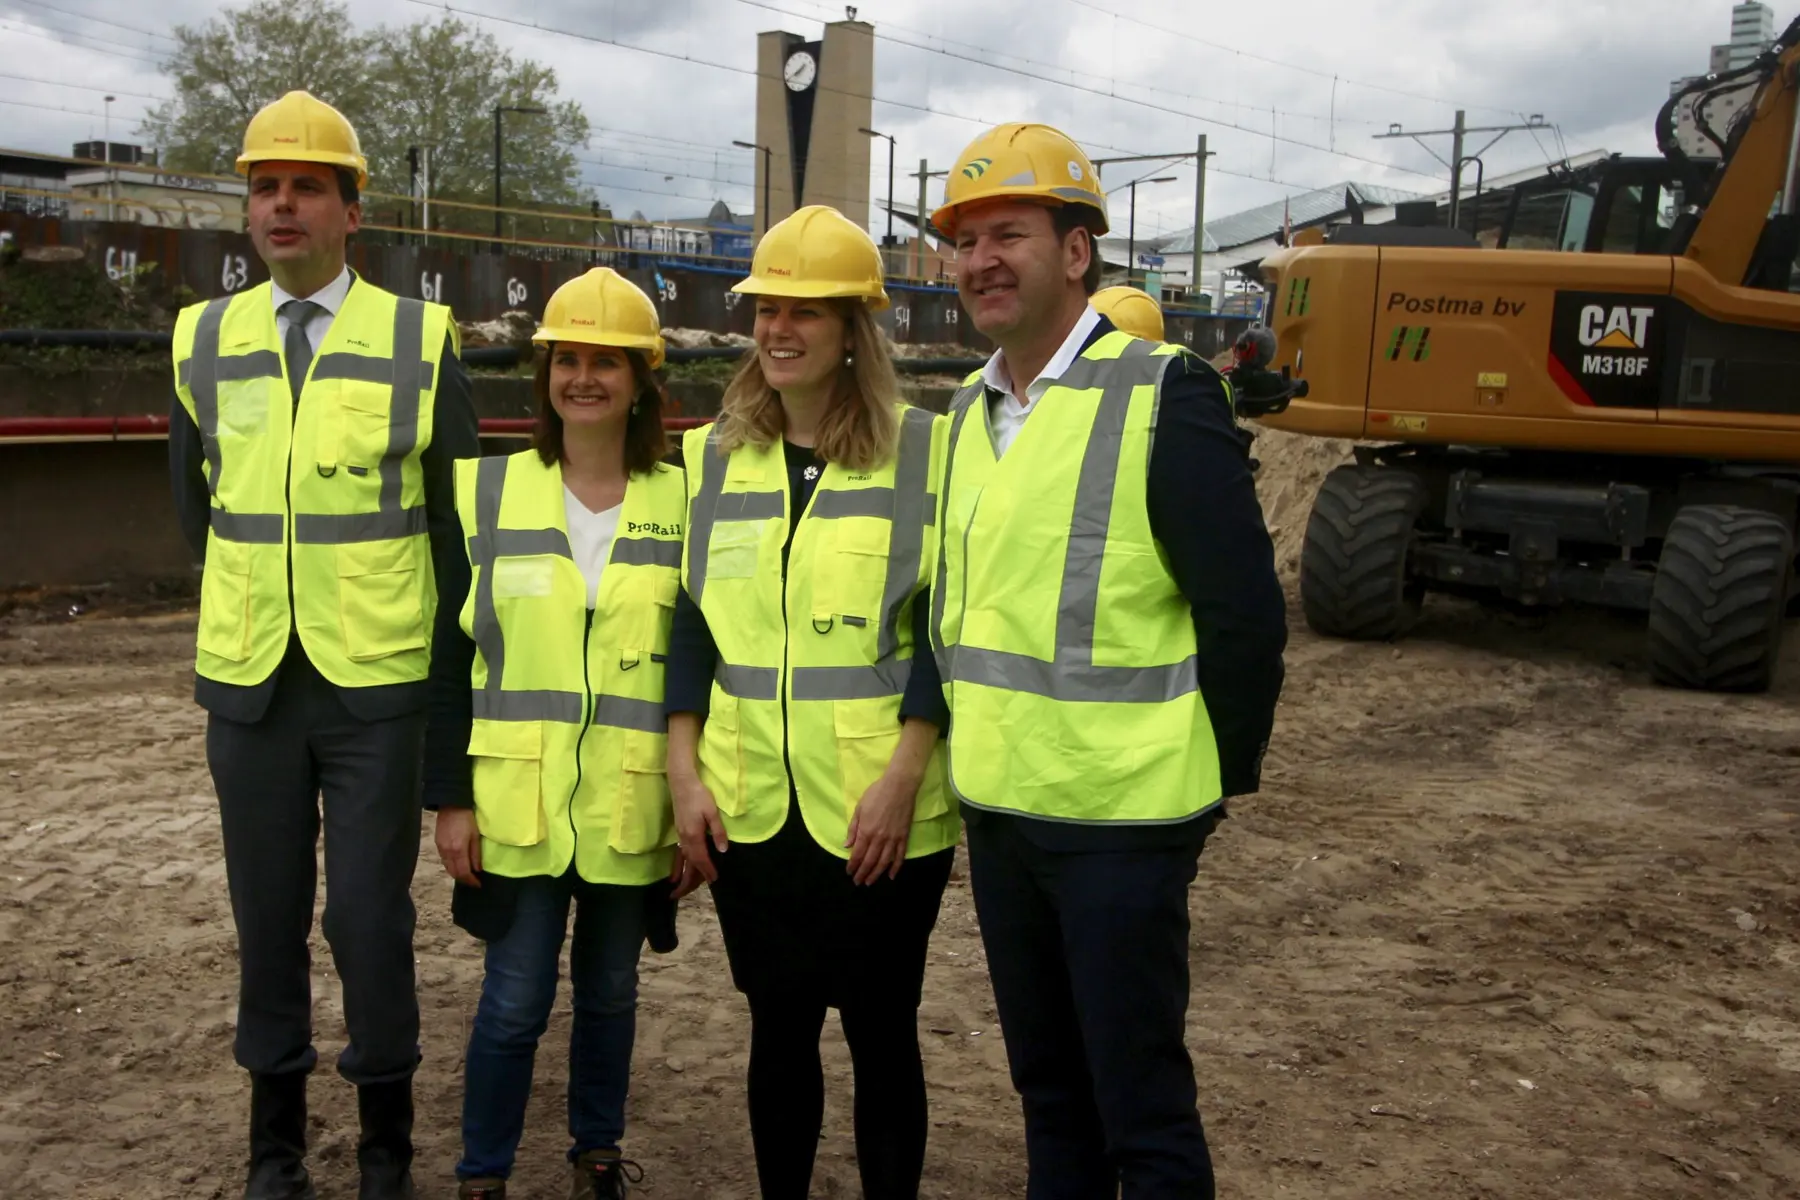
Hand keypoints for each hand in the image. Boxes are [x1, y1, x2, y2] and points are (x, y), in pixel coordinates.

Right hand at [435, 807, 480, 886]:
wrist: (451, 805)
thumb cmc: (467, 819)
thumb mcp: (475, 835)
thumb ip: (476, 854)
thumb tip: (477, 870)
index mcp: (458, 850)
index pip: (463, 872)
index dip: (471, 881)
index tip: (478, 884)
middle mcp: (447, 852)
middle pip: (454, 873)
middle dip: (464, 879)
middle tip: (473, 881)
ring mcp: (440, 849)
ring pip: (448, 868)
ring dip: (457, 874)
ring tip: (467, 874)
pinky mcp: (437, 844)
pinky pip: (444, 861)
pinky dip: (451, 866)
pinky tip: (458, 864)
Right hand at [669, 772, 727, 893]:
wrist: (682, 782)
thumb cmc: (699, 795)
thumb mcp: (712, 812)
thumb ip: (717, 831)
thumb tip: (723, 850)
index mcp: (694, 835)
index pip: (701, 858)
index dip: (708, 871)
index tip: (714, 881)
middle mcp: (685, 838)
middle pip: (689, 864)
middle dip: (690, 881)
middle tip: (688, 894)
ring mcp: (680, 835)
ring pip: (682, 861)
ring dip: (682, 876)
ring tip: (678, 892)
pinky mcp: (678, 832)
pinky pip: (677, 853)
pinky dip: (676, 865)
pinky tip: (674, 873)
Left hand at [845, 768, 919, 885]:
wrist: (899, 786)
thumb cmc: (876, 794)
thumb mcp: (859, 808)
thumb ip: (853, 828)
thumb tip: (847, 845)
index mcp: (866, 831)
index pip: (857, 854)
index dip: (853, 865)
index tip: (849, 872)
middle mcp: (879, 839)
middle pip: (869, 861)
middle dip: (862, 873)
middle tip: (857, 882)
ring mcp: (893, 839)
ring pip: (883, 862)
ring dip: (876, 874)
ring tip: (870, 882)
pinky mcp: (904, 837)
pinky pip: (900, 856)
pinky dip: (896, 867)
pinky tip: (891, 876)